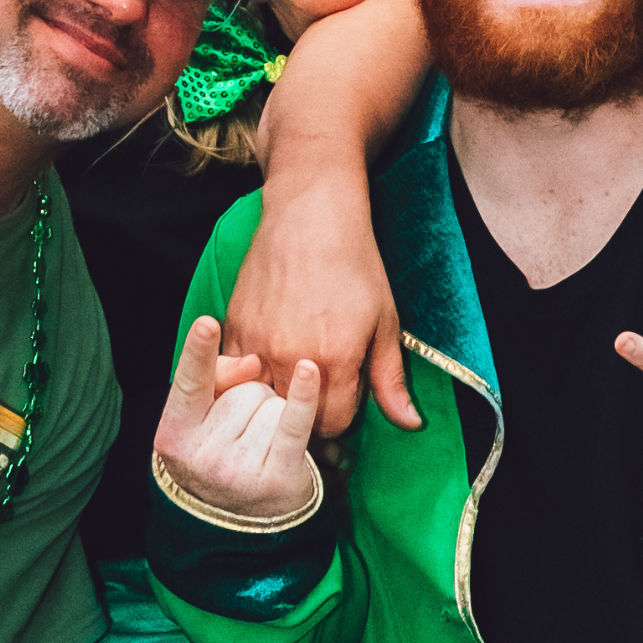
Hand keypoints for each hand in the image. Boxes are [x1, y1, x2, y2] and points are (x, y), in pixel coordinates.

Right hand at [156, 316, 327, 521]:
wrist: (240, 526)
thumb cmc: (222, 455)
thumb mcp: (199, 422)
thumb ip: (214, 380)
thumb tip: (250, 361)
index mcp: (174, 437)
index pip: (188, 384)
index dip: (198, 352)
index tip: (207, 323)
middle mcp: (201, 457)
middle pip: (244, 389)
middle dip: (253, 398)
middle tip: (246, 430)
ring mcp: (238, 469)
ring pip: (271, 402)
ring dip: (276, 413)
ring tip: (264, 443)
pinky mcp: (276, 477)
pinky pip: (293, 422)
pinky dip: (303, 396)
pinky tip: (309, 370)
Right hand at [225, 172, 414, 433]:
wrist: (310, 216)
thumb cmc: (354, 265)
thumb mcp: (386, 322)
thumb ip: (391, 380)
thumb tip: (410, 424)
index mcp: (335, 359)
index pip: (332, 425)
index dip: (341, 420)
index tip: (344, 402)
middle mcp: (291, 358)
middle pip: (294, 420)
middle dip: (309, 415)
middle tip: (320, 392)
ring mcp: (256, 344)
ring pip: (260, 402)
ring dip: (277, 399)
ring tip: (294, 379)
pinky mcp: (233, 329)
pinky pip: (234, 375)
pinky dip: (250, 378)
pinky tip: (268, 362)